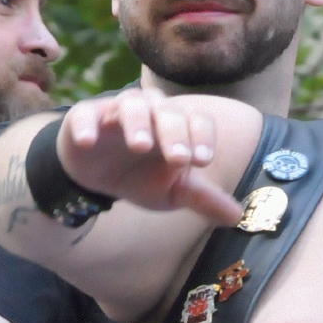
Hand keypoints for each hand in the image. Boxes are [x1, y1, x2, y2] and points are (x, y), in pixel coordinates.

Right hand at [59, 89, 245, 225]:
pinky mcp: (84, 117)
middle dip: (175, 133)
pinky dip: (87, 125)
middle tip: (179, 159)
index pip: (197, 121)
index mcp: (176, 126)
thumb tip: (238, 217)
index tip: (202, 162)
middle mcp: (150, 112)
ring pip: (130, 104)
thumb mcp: (172, 191)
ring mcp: (116, 112)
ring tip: (141, 145)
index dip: (202, 138)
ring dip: (137, 123)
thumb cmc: (140, 176)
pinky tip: (88, 141)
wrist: (97, 174)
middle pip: (167, 111)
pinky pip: (85, 115)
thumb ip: (203, 199)